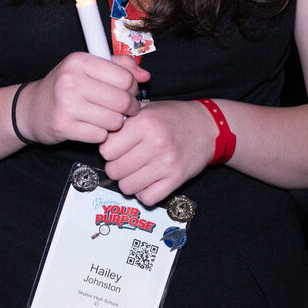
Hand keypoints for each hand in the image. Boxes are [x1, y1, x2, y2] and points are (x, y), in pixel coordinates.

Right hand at [16, 52, 146, 146]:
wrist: (32, 108)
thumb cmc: (66, 87)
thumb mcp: (88, 68)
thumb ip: (119, 67)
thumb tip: (145, 76)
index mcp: (79, 61)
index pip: (125, 78)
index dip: (132, 88)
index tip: (125, 92)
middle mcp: (70, 79)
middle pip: (122, 101)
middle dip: (128, 109)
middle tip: (122, 110)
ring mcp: (65, 103)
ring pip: (114, 121)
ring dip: (114, 123)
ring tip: (104, 118)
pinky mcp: (63, 126)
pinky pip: (100, 136)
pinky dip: (100, 135)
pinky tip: (91, 127)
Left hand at [99, 99, 218, 206]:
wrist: (208, 128)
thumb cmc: (172, 117)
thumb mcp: (147, 109)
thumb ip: (123, 121)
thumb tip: (99, 135)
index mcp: (144, 123)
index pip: (106, 149)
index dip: (107, 149)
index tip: (115, 147)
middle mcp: (155, 144)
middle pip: (114, 170)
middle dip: (115, 167)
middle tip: (124, 160)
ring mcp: (167, 164)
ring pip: (127, 187)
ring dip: (128, 181)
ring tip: (135, 171)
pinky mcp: (177, 180)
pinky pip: (147, 198)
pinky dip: (144, 193)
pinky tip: (148, 181)